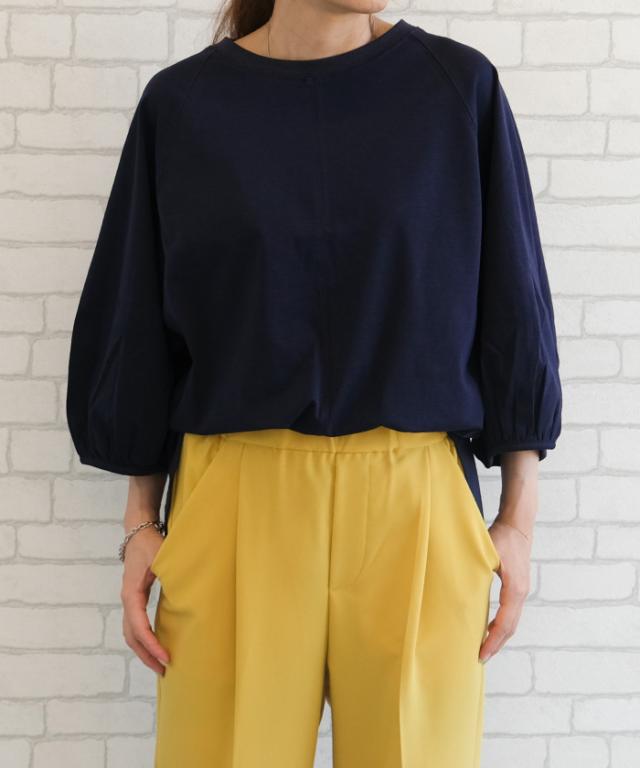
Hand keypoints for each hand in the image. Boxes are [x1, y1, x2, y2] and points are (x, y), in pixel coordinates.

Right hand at [120, 527, 169, 674]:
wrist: (138, 532)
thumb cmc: (151, 543)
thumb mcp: (162, 557)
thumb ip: (170, 575)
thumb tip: (184, 594)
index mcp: (132, 593)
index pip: (139, 626)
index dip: (151, 644)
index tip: (165, 657)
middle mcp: (127, 600)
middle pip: (131, 636)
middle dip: (146, 655)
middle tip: (164, 670)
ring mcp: (129, 600)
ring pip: (130, 634)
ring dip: (143, 651)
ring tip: (160, 665)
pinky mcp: (134, 599)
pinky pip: (135, 625)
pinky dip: (143, 640)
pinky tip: (156, 646)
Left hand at [479, 518, 531, 662]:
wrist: (518, 525)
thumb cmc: (501, 536)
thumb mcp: (487, 553)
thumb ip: (476, 571)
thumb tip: (462, 590)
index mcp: (515, 588)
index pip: (505, 622)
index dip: (493, 639)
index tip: (481, 653)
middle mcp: (521, 592)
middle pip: (511, 627)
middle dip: (496, 644)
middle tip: (481, 658)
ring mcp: (522, 590)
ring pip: (512, 621)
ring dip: (500, 636)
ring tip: (485, 649)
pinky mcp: (518, 587)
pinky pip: (511, 612)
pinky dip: (502, 625)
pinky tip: (490, 629)